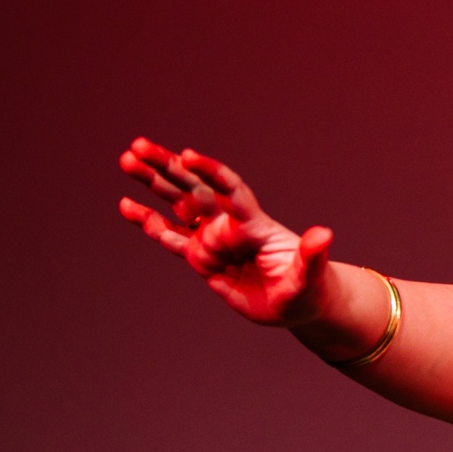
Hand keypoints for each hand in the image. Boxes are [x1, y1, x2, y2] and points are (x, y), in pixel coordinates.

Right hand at [117, 137, 333, 326]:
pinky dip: (149, 223)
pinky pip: (171, 238)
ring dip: (154, 184)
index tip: (187, 154)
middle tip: (137, 146)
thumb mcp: (310, 274)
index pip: (229, 190)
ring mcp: (214, 240)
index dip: (209, 171)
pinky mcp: (203, 259)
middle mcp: (230, 226)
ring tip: (127, 161)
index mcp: (253, 225)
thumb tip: (324, 234)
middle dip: (167, 167)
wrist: (300, 305)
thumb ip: (312, 254)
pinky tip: (128, 206)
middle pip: (195, 188)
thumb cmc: (310, 288)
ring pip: (178, 205)